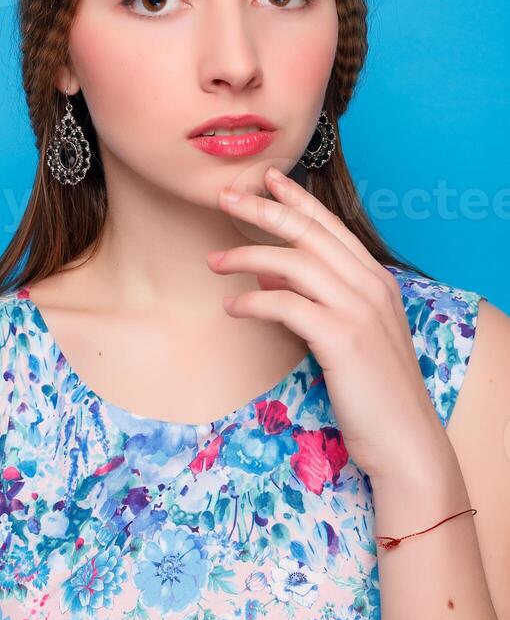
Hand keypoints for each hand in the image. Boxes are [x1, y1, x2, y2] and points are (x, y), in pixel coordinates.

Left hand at [207, 166, 454, 484]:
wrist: (405, 440)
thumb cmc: (373, 390)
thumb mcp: (349, 333)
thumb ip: (317, 296)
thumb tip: (271, 267)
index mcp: (376, 279)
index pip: (330, 225)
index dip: (297, 198)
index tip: (266, 178)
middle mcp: (371, 286)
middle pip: (309, 232)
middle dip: (263, 210)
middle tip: (225, 197)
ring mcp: (360, 311)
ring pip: (295, 262)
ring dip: (247, 255)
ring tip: (214, 261)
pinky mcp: (343, 340)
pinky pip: (288, 305)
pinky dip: (255, 300)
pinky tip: (233, 307)